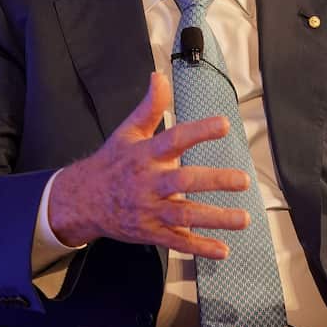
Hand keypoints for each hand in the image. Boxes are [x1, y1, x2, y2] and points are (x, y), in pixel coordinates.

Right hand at [48, 72, 249, 258]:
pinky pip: (178, 242)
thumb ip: (149, 107)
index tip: (224, 124)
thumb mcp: (127, 132)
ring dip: (215, 219)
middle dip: (214, 181)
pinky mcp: (151, 232)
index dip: (199, 131)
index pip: (174, 139)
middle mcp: (149, 183)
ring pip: (185, 216)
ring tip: (244, 218)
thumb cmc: (112, 163)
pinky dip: (200, 248)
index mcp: (145, 155)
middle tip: (242, 180)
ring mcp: (150, 210)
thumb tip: (159, 76)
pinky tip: (223, 250)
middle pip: (183, 182)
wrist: (83, 201)